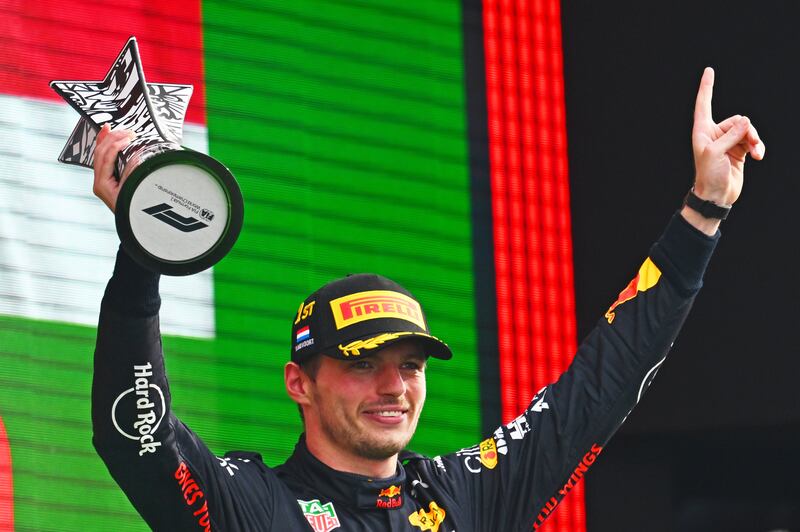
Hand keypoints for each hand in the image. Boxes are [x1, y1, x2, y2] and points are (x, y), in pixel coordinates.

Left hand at [93, 124, 135, 211]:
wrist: (133, 227)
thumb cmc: (134, 212)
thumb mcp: (135, 191)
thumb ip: (133, 173)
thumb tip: (136, 156)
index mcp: (103, 185)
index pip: (107, 158)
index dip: (117, 145)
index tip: (129, 137)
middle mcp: (99, 182)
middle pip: (100, 154)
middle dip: (112, 139)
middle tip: (126, 131)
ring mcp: (102, 182)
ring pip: (100, 155)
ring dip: (108, 140)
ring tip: (116, 129)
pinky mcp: (107, 181)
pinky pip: (104, 160)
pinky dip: (106, 147)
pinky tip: (107, 136)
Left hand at [691, 67, 764, 206]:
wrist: (716, 195)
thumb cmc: (709, 175)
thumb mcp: (716, 153)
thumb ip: (731, 135)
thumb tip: (746, 122)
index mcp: (703, 131)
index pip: (704, 104)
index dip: (706, 87)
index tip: (708, 70)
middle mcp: (715, 134)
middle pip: (737, 120)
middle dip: (747, 130)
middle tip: (750, 144)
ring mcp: (728, 142)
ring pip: (747, 130)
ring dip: (754, 140)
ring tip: (756, 152)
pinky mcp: (739, 150)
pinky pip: (753, 140)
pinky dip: (758, 146)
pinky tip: (759, 156)